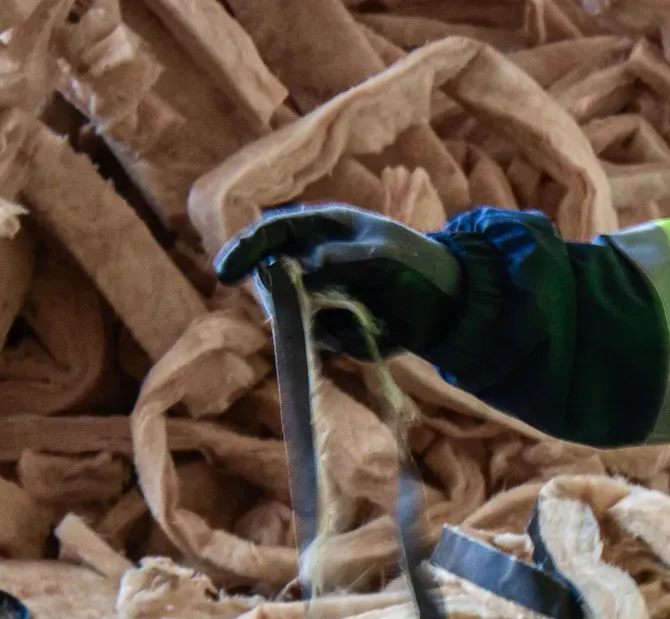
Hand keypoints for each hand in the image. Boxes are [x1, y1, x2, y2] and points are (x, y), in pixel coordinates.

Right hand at [213, 205, 462, 355]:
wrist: (442, 306)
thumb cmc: (414, 264)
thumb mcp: (383, 251)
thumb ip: (344, 255)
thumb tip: (309, 264)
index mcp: (320, 230)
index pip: (271, 233)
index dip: (245, 249)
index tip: (226, 272)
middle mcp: (309, 262)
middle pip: (269, 276)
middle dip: (279, 292)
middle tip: (314, 300)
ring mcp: (316, 297)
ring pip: (287, 312)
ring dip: (311, 319)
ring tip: (354, 311)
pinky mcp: (328, 328)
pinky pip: (314, 338)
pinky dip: (333, 338)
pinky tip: (362, 328)